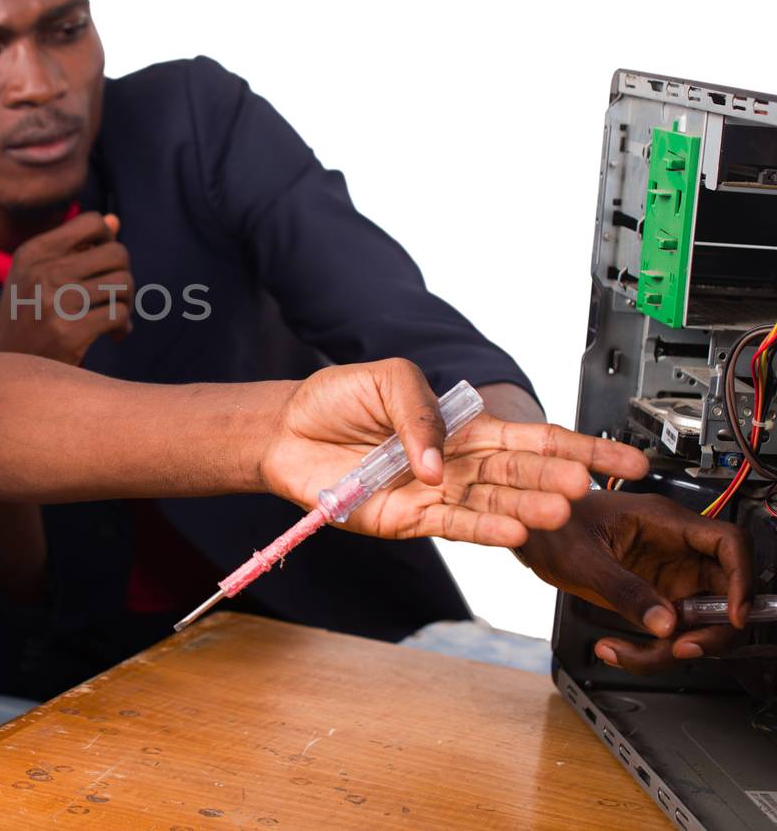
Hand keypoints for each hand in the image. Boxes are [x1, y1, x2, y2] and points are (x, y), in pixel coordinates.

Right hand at [0, 212, 132, 364]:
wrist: (7, 370)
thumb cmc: (28, 319)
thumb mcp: (39, 277)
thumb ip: (76, 248)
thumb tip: (115, 220)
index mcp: (33, 252)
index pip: (92, 221)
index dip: (109, 240)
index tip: (104, 265)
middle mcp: (42, 272)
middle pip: (117, 253)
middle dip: (124, 275)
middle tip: (116, 297)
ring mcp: (55, 302)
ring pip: (122, 284)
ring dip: (126, 303)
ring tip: (115, 319)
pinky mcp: (69, 332)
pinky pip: (119, 314)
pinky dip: (123, 326)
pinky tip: (113, 336)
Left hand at [260, 359, 649, 544]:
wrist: (286, 432)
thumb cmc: (336, 400)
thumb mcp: (387, 379)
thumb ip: (421, 410)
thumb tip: (439, 460)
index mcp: (464, 426)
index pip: (532, 438)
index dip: (579, 448)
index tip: (624, 461)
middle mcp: (458, 463)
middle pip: (521, 473)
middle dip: (558, 479)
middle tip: (587, 486)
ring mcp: (437, 493)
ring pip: (494, 504)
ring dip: (527, 509)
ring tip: (559, 512)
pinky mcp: (408, 518)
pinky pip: (454, 526)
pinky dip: (483, 530)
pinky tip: (514, 533)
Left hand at [517, 491, 754, 672]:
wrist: (527, 532)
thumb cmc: (549, 525)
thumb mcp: (581, 558)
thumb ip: (623, 588)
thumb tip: (665, 623)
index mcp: (663, 522)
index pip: (729, 543)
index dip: (742, 579)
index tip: (733, 615)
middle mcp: (674, 548)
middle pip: (724, 591)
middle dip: (710, 629)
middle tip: (680, 649)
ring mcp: (668, 574)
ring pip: (700, 620)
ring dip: (671, 648)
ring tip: (625, 653)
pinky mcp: (655, 596)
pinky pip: (671, 631)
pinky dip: (650, 649)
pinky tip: (615, 649)